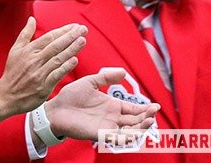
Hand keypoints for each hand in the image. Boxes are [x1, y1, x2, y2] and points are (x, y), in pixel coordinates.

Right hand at [0, 17, 86, 123]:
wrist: (6, 95)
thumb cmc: (12, 72)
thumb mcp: (15, 50)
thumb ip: (25, 34)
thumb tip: (32, 19)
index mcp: (28, 50)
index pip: (49, 37)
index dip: (63, 31)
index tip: (75, 26)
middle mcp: (34, 60)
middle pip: (55, 46)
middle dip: (71, 36)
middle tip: (83, 29)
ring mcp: (39, 73)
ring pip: (58, 58)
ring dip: (71, 49)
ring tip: (82, 40)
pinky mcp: (43, 86)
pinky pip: (56, 74)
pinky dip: (65, 67)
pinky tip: (75, 60)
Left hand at [45, 67, 159, 140]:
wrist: (55, 108)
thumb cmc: (70, 96)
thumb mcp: (90, 82)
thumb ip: (106, 77)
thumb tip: (124, 72)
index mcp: (112, 106)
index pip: (134, 109)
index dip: (145, 109)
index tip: (155, 106)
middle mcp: (112, 118)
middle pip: (136, 121)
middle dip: (146, 118)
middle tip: (153, 112)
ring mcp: (107, 127)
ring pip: (130, 131)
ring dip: (141, 128)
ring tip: (148, 121)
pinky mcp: (99, 134)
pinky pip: (116, 138)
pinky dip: (127, 138)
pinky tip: (134, 132)